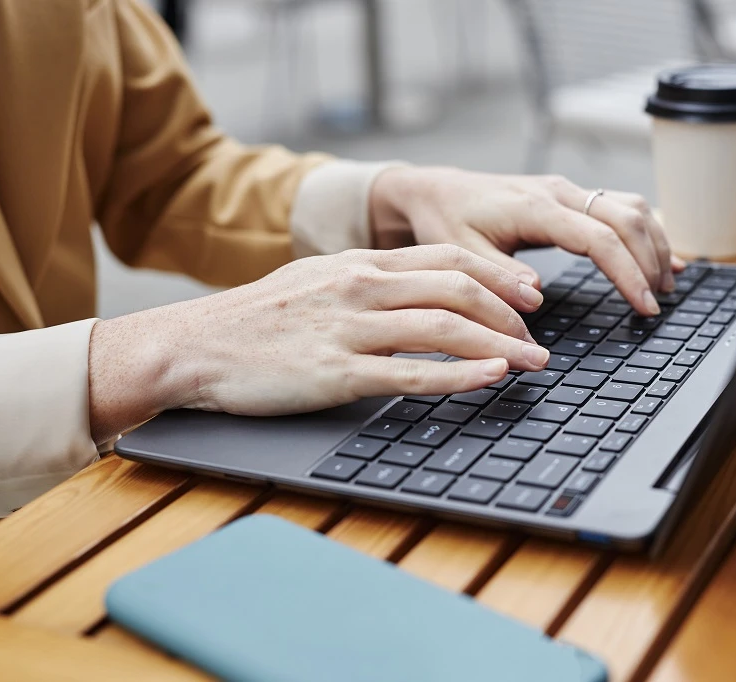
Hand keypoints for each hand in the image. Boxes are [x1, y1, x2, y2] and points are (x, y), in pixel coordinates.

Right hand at [87, 246, 547, 440]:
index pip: (449, 259)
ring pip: (443, 328)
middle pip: (458, 289)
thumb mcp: (319, 282)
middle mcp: (361, 286)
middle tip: (541, 338)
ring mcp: (348, 328)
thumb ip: (371, 283)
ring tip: (533, 363)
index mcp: (360, 263)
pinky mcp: (334, 372)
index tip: (533, 294)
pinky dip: (458, 375)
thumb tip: (424, 295)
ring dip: (499, 345)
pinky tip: (489, 377)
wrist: (193, 346)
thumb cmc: (259, 320)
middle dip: (511, 313)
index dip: (500, 275)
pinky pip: (408, 371)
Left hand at [369, 167, 685, 315]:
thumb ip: (498, 276)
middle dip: (650, 262)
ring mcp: (568, 191)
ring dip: (655, 244)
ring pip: (631, 208)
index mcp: (535, 207)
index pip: (599, 238)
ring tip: (665, 285)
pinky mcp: (570, 196)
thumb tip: (536, 295)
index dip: (627, 273)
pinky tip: (662, 256)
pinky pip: (620, 206)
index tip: (643, 305)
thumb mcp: (460, 254)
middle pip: (626, 219)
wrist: (437, 191)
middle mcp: (559, 192)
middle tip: (657, 304)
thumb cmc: (446, 222)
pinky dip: (647, 230)